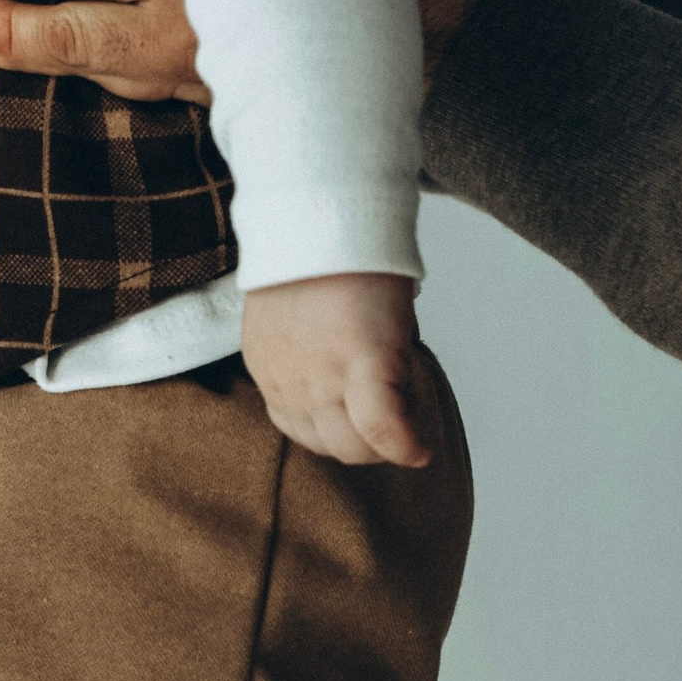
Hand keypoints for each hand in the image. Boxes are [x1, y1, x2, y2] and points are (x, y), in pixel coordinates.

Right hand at [241, 273, 430, 467]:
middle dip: (381, 445)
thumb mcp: (400, 325)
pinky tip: (327, 403)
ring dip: (344, 438)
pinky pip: (285, 420)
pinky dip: (311, 424)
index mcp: (361, 359)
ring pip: (316, 442)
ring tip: (360, 410)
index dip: (408, 449)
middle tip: (395, 422)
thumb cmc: (363, 272)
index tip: (421, 448)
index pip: (382, 431)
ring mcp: (283, 377)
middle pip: (349, 447)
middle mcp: (317, 376)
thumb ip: (398, 379)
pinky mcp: (260, 371)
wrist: (307, 231)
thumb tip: (401, 416)